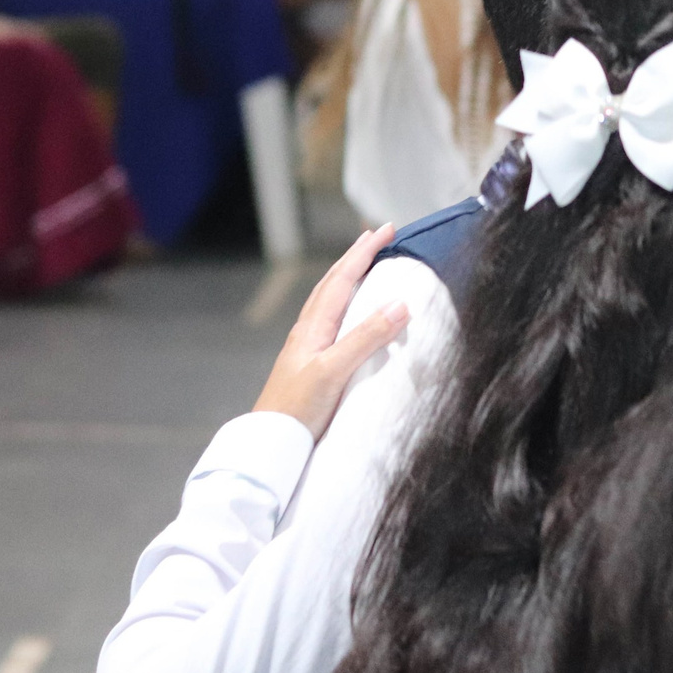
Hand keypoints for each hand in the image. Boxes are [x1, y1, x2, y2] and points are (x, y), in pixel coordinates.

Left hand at [253, 226, 409, 438]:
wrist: (270, 443)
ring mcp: (307, 347)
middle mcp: (308, 331)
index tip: (386, 229)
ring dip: (348, 278)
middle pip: (332, 283)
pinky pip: (330, 322)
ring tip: (363, 266)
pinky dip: (344, 306)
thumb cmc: (297, 409)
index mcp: (313, 326)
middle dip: (355, 257)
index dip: (364, 252)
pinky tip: (348, 317)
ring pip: (329, 301)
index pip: (342, 278)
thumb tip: (401, 304)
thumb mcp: (334, 371)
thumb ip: (366, 338)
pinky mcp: (311, 365)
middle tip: (376, 237)